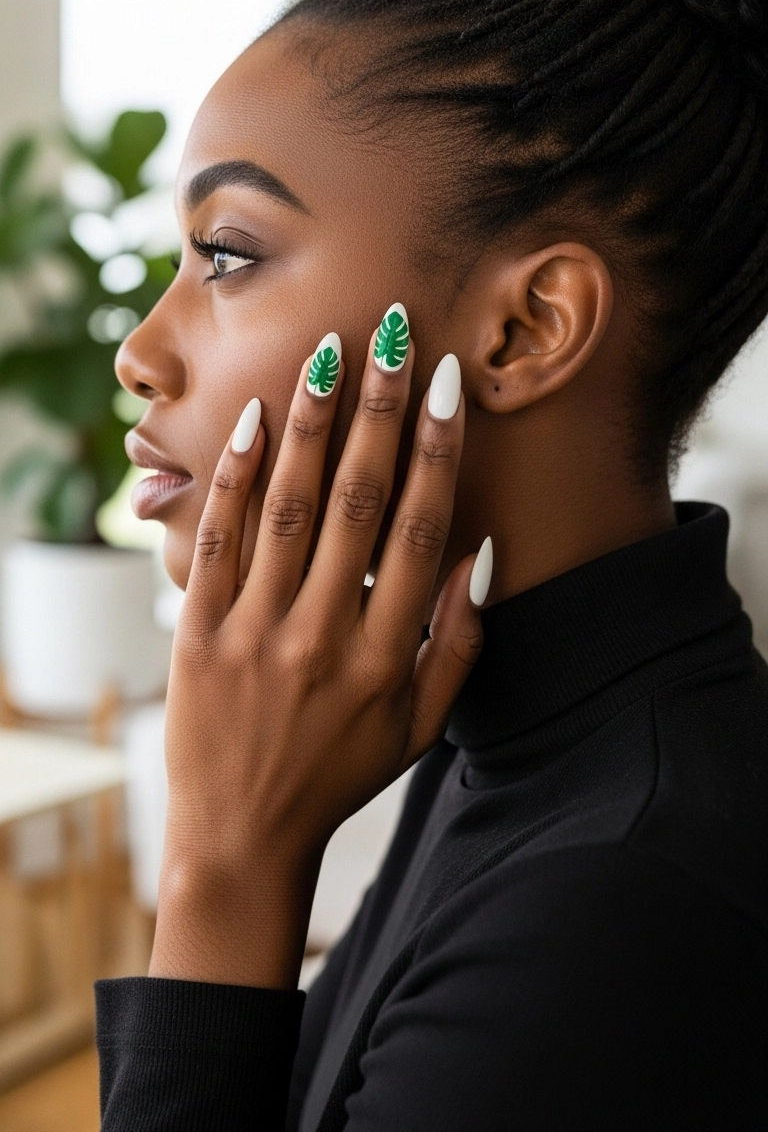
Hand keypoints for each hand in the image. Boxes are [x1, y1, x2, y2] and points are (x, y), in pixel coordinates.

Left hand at [150, 320, 491, 987]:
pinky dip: (234, 478)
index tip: (447, 385)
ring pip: (289, 507)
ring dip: (312, 424)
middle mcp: (324, 635)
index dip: (436, 451)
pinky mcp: (200, 633)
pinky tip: (254, 421)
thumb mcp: (420, 727)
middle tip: (394, 337)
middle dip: (380, 411)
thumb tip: (482, 554)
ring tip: (330, 354)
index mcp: (386, 655)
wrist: (240, 837)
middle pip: (359, 502)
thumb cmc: (340, 774)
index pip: (419, 531)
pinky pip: (219, 541)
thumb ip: (458, 644)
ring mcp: (256, 632)